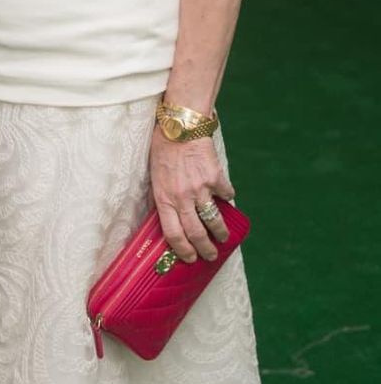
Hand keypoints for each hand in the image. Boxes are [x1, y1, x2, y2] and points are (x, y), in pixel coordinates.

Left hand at [149, 129, 233, 263]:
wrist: (181, 125)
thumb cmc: (163, 149)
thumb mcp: (155, 176)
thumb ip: (163, 198)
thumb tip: (170, 220)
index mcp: (164, 197)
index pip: (173, 234)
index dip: (182, 250)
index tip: (189, 258)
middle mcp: (182, 197)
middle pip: (196, 233)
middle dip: (205, 250)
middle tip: (210, 255)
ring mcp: (200, 188)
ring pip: (214, 221)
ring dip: (221, 233)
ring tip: (223, 237)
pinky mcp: (216, 178)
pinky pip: (227, 195)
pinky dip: (228, 199)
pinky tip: (226, 198)